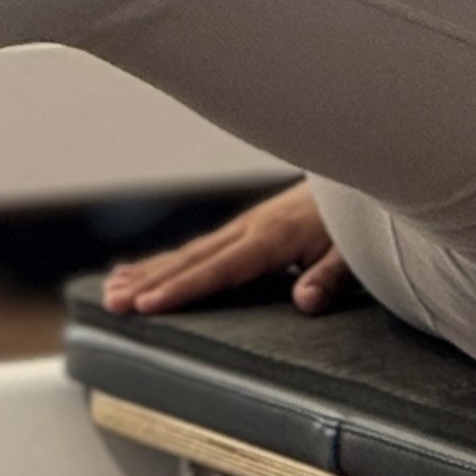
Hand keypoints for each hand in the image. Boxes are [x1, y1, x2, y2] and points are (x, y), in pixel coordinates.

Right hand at [100, 184, 341, 316]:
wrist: (364, 170)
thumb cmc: (361, 217)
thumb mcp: (355, 249)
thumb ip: (329, 275)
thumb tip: (304, 302)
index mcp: (272, 237)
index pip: (218, 269)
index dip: (181, 289)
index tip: (147, 306)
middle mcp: (250, 229)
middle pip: (190, 260)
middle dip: (148, 284)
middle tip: (113, 305)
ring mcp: (246, 226)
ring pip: (187, 252)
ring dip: (147, 272)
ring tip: (111, 292)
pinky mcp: (247, 228)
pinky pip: (199, 248)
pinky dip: (165, 261)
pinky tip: (139, 270)